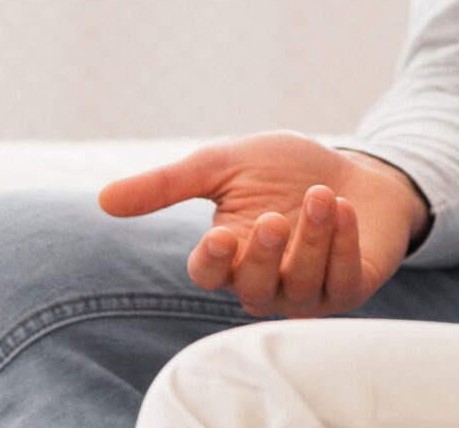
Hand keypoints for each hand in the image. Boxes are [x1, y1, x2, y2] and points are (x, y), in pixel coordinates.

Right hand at [96, 131, 424, 317]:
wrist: (355, 169)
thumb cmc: (285, 171)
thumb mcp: (223, 165)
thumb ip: (168, 184)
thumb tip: (102, 200)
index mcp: (230, 257)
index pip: (208, 275)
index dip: (212, 262)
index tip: (219, 235)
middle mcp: (265, 283)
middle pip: (252, 289)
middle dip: (262, 256)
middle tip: (270, 217)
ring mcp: (308, 292)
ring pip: (300, 286)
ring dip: (311, 241)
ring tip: (321, 197)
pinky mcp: (349, 288)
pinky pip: (342, 281)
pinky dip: (342, 244)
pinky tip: (343, 208)